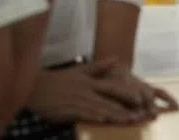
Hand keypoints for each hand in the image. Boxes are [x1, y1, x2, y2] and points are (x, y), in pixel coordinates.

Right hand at [27, 60, 167, 125]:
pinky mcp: (67, 110)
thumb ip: (99, 67)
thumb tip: (117, 59)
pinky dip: (93, 115)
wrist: (36, 86)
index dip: (128, 93)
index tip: (142, 99)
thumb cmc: (60, 80)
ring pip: (100, 108)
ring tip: (128, 120)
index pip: (113, 87)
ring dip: (115, 115)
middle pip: (110, 100)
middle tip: (141, 115)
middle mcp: (87, 90)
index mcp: (91, 82)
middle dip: (126, 108)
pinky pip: (82, 113)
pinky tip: (102, 120)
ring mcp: (77, 100)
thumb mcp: (80, 71)